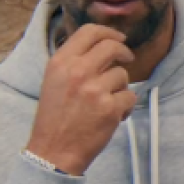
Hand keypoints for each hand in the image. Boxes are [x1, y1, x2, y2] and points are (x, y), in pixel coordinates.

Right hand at [26, 24, 136, 175]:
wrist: (53, 152)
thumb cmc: (54, 117)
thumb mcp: (54, 79)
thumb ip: (74, 60)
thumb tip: (100, 43)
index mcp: (61, 62)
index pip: (89, 31)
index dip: (108, 32)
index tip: (119, 38)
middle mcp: (78, 71)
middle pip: (112, 46)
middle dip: (124, 51)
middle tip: (127, 58)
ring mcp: (95, 89)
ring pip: (122, 74)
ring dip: (120, 86)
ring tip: (106, 101)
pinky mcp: (110, 108)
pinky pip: (130, 96)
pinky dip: (125, 106)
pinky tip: (113, 115)